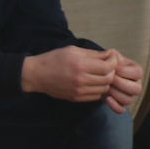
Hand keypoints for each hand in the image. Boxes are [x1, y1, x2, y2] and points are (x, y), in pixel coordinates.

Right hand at [22, 45, 143, 110]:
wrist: (36, 75)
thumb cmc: (53, 59)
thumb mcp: (73, 50)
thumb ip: (93, 54)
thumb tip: (110, 55)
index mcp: (80, 65)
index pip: (108, 67)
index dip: (113, 61)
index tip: (111, 57)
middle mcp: (81, 80)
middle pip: (109, 79)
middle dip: (112, 71)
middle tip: (107, 66)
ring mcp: (78, 91)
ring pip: (104, 88)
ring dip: (106, 81)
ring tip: (101, 74)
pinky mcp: (76, 98)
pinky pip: (96, 96)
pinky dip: (99, 89)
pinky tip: (94, 82)